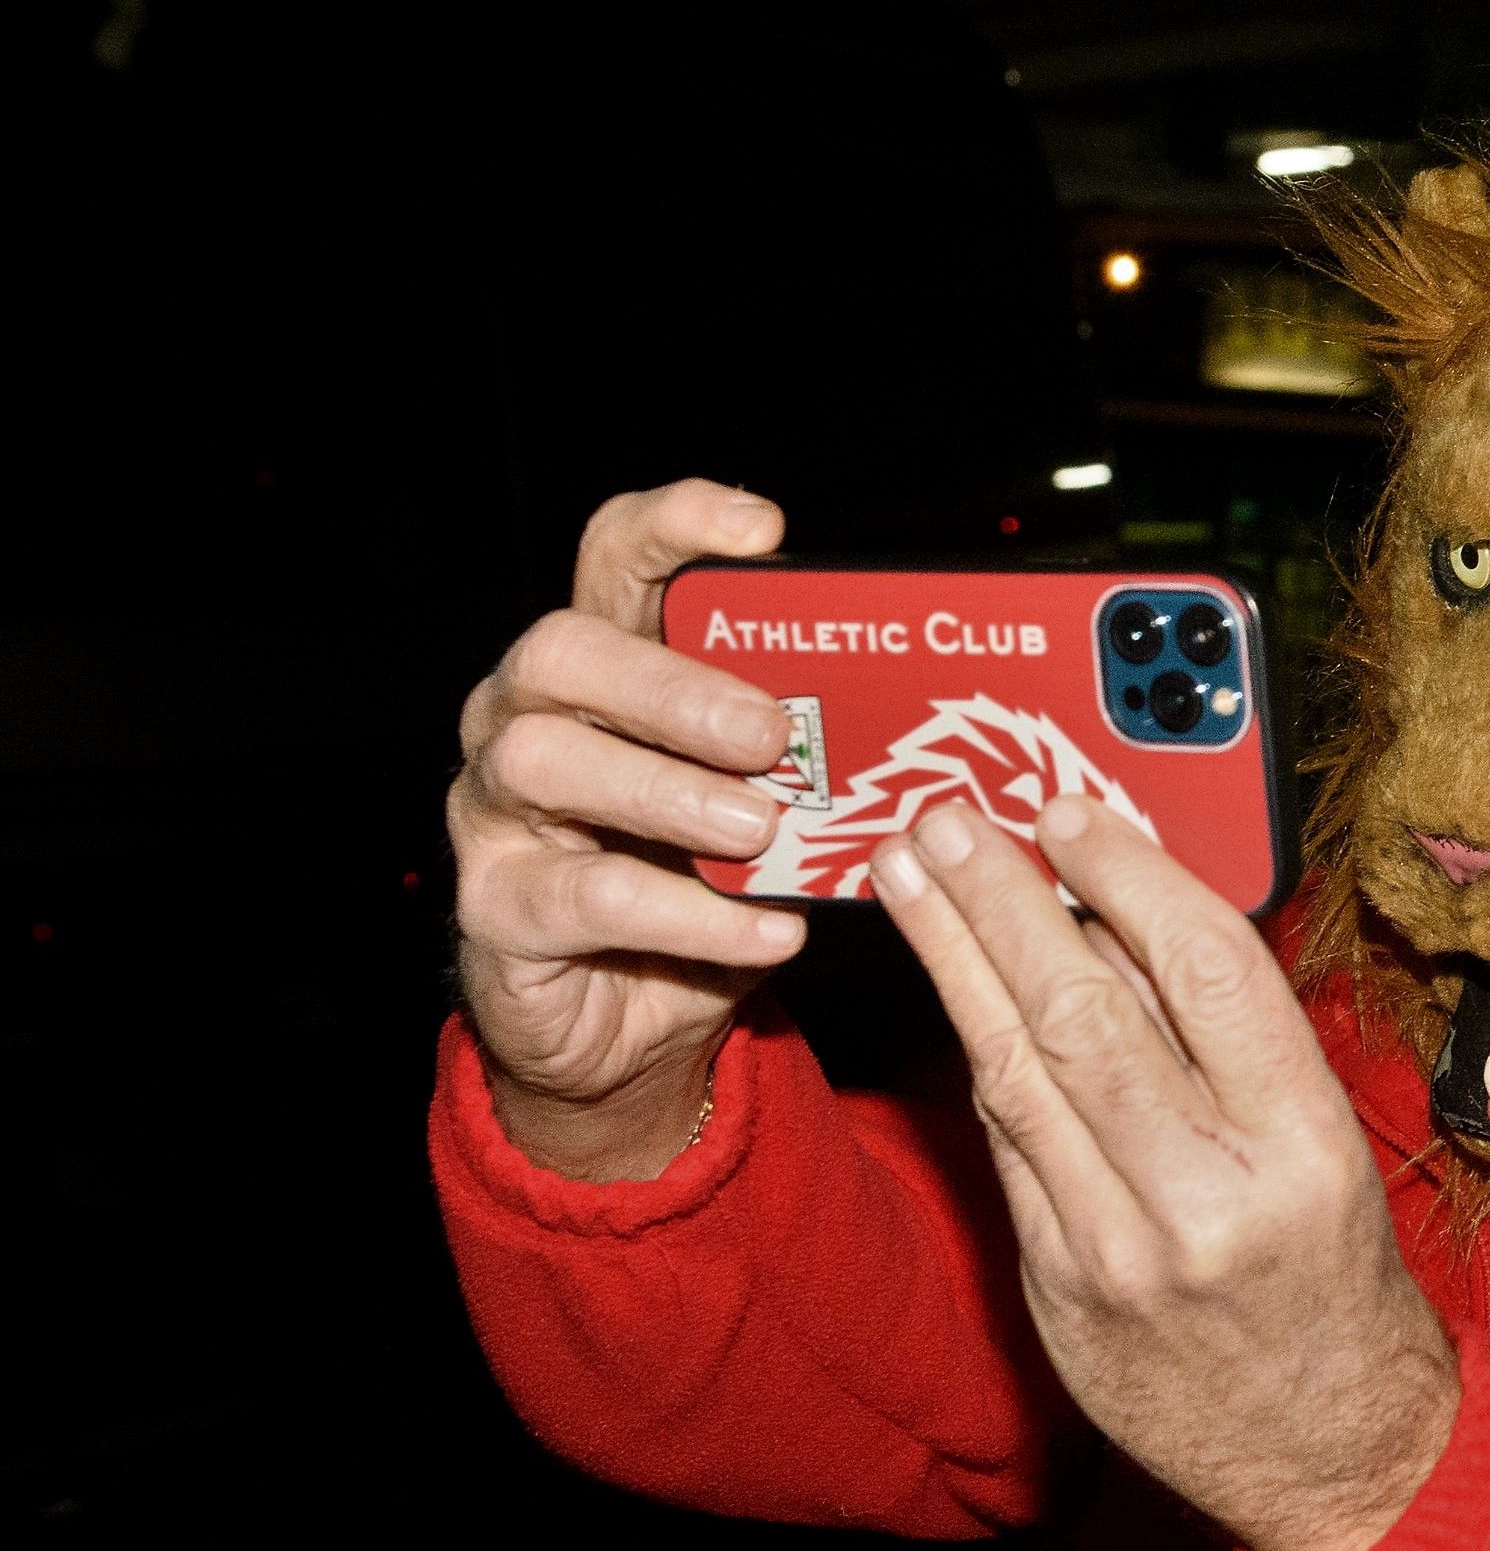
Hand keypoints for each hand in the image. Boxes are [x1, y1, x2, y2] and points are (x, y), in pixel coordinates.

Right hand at [452, 482, 807, 1180]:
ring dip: (667, 791)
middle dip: (671, 685)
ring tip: (761, 829)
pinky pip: (582, 895)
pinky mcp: (498, 907)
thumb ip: (812, 747)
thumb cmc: (705, 885)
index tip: (763, 528)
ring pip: (546, 762)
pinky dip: (687, 913)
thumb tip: (932, 709)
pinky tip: (766, 929)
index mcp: (605, 669)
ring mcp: (497, 813)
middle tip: (770, 734)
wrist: (633, 1027)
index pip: (616, 557)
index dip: (675, 524)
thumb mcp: (769, 802)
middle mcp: (526, 719)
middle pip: (561, 652)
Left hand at [871, 792, 1457, 1550]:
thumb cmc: (1339, 1285)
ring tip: (910, 872)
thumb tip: (1131, 914)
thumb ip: (1236, 1046)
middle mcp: (1208, 1197)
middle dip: (1003, 899)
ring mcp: (1118, 1251)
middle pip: (1086, 1011)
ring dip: (954, 958)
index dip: (1129, 877)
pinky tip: (950, 987)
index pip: (1207, 974)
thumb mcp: (1327, 1152)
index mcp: (1302, 1146)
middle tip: (948, 814)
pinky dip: (979, 1054)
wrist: (1331, 1455)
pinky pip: (1005, 1148)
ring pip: (1018, 1072)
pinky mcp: (1055, 1290)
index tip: (1071, 812)